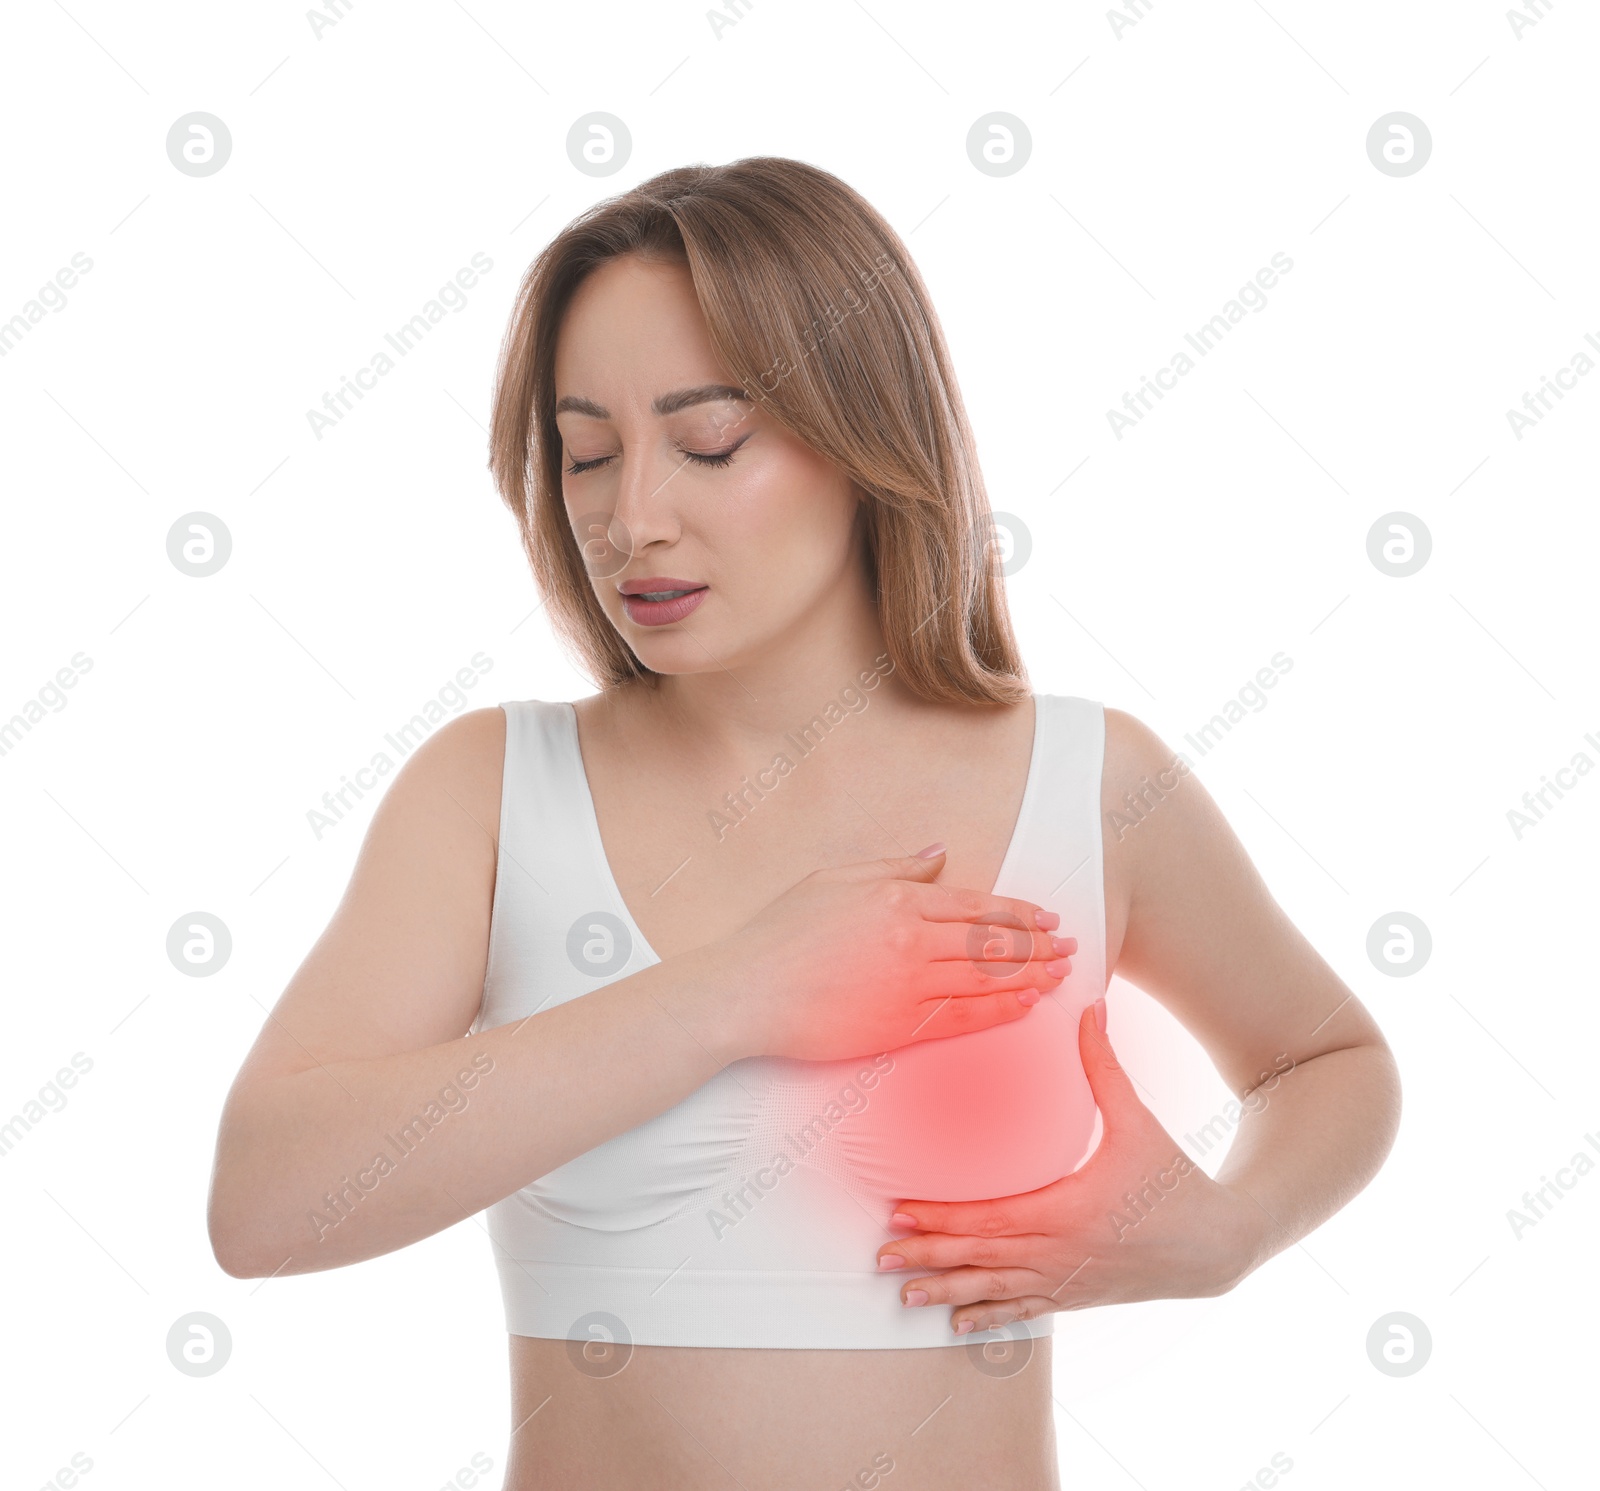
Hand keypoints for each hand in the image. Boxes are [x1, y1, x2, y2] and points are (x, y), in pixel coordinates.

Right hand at [713, 847, 1072, 1062]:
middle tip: (1070, 947)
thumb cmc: (780, 933)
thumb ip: (893, 868)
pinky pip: (964, 1018)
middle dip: (1038, 944)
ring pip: (986, 980)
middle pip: (992, 943)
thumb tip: (938, 855)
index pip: (975, 905)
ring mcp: (909, 986)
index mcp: (897, 899)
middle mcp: (912, 941)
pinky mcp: (900, 1026)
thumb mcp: (833, 880)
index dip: (1018, 912)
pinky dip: (1000, 1011)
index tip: (1047, 917)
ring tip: (1060, 975)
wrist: (746, 993)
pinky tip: (1025, 1007)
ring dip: (1030, 976)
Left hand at [875, 1000, 1267, 1333]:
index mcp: (1071, 1210)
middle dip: (929, 1257)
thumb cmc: (1177, 1180)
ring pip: (996, 1291)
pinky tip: (959, 1324)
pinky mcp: (1077, 1296)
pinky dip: (988, 1316)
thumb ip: (1105, 1067)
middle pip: (983, 1259)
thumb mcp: (1140, 1122)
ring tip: (905, 1296)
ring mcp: (1068, 1282)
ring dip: (948, 1293)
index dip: (944, 1218)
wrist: (1219, 1245)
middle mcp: (1062, 1253)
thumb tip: (1089, 1008)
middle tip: (881, 1258)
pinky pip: (1024, 1310)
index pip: (993, 1218)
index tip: (901, 1212)